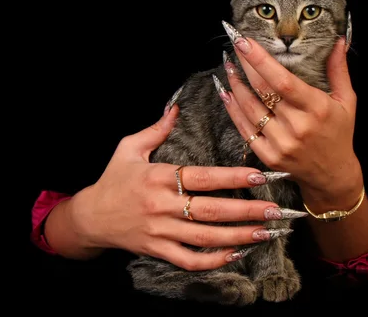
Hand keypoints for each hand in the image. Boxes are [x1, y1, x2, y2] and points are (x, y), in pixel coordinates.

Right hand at [66, 105, 303, 270]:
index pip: (203, 177)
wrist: (90, 218)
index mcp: (159, 177)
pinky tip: (237, 253)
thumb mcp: (128, 148)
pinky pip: (190, 260)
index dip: (233, 177)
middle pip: (212, 210)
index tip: (260, 176)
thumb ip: (155, 130)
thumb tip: (177, 108)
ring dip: (240, 237)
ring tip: (268, 233)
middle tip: (277, 211)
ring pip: (207, 237)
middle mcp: (162, 206)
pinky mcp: (158, 251)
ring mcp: (161, 231)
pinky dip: (214, 260)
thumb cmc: (113, 180)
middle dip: (247, 212)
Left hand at [217, 31, 362, 206]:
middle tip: (234, 44)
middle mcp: (298, 127)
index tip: (245, 41)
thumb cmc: (340, 134)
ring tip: (229, 66)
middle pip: (263, 91)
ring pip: (250, 109)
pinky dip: (233, 110)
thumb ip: (339, 70)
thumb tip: (339, 41)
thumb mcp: (347, 101)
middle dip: (244, 65)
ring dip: (236, 85)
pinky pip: (245, 129)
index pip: (283, 81)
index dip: (261, 60)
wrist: (332, 175)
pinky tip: (227, 93)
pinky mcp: (269, 156)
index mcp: (317, 108)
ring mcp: (281, 143)